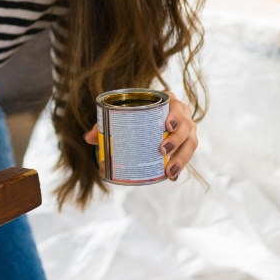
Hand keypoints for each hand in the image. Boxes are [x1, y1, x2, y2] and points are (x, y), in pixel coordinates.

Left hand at [83, 91, 197, 180]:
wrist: (145, 120)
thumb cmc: (133, 116)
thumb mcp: (120, 117)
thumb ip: (104, 124)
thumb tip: (88, 138)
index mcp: (167, 102)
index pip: (176, 105)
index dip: (176, 115)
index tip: (167, 126)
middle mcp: (182, 114)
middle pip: (186, 125)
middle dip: (176, 139)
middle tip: (162, 150)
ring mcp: (186, 129)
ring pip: (190, 142)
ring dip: (182, 156)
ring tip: (169, 170)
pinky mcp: (186, 144)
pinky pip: (188, 154)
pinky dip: (182, 166)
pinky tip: (172, 177)